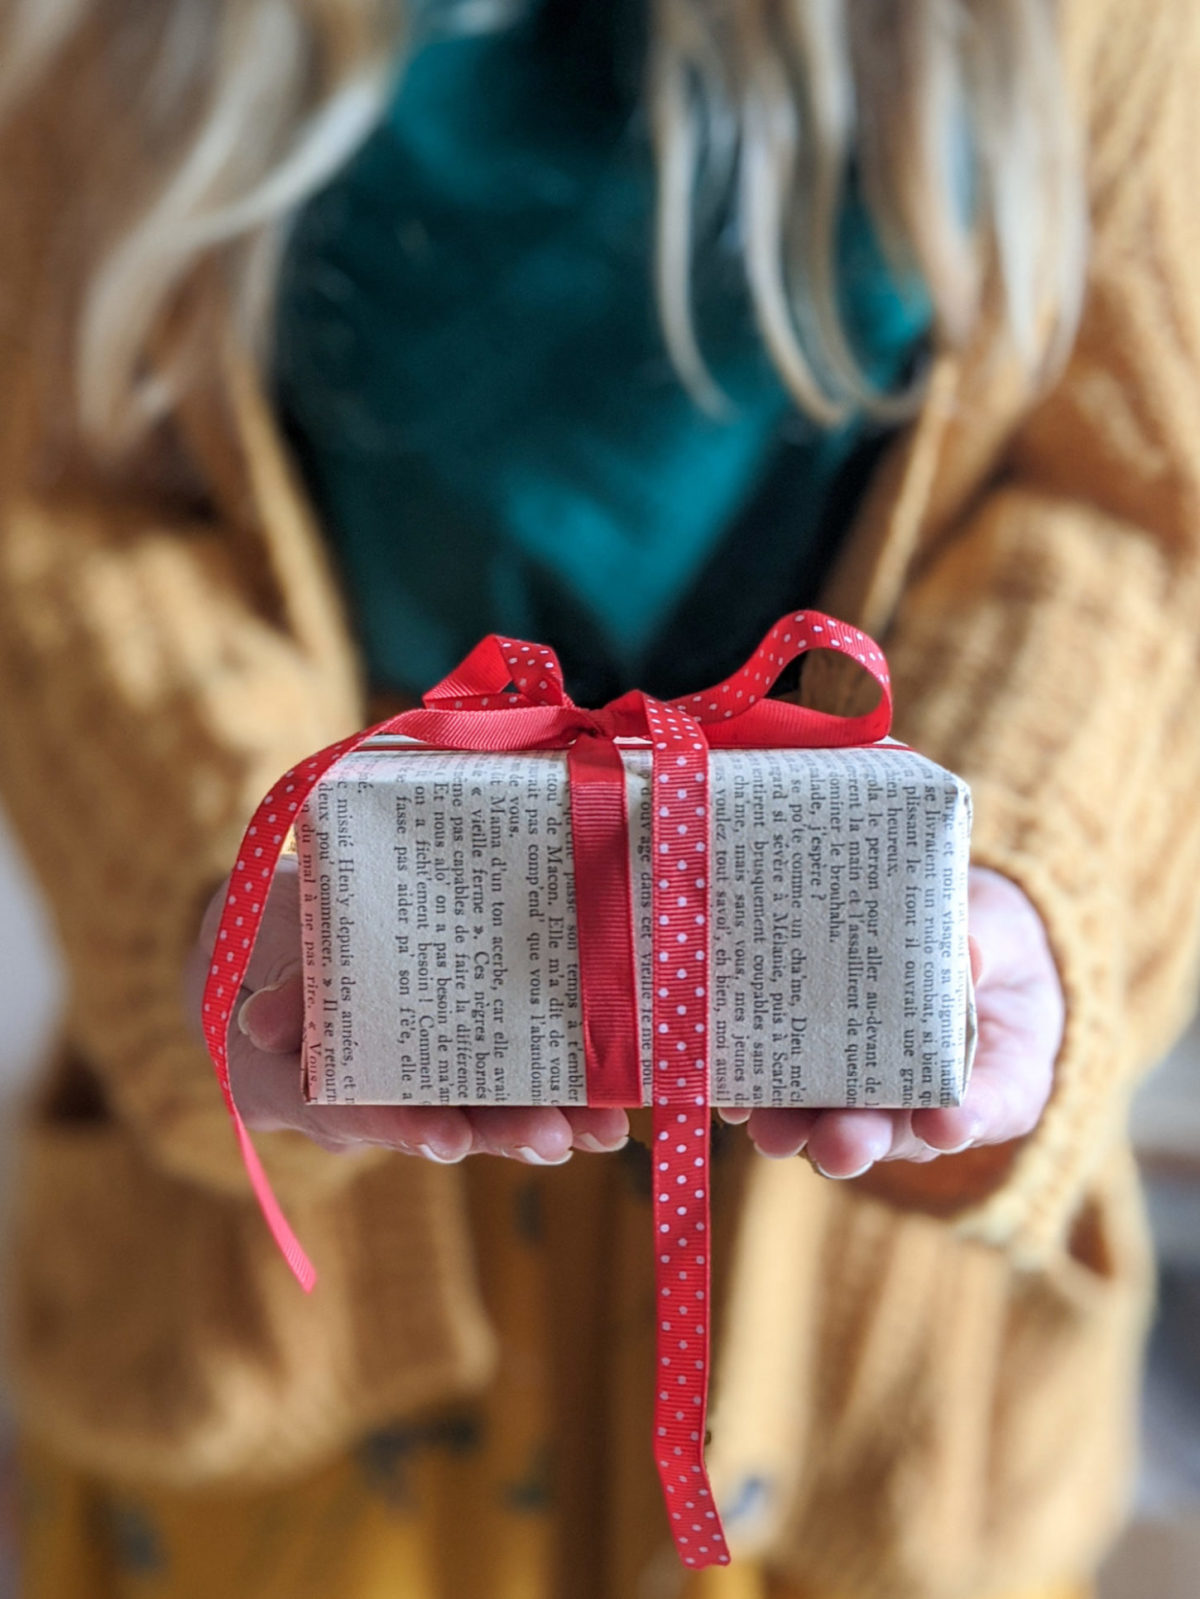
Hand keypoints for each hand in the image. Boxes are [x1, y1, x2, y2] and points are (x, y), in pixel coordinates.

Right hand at [186, 859, 628, 1164]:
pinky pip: (503, 1082)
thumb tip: (262, 1027)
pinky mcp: (456, 1066)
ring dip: (546, 1120)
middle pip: (434, 1127)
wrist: (276, 939)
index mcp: (288, 1083)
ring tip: (604, 1129)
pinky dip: (555, 1088)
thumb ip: (274, 980)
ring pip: (480, 1114)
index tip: (447, 1139)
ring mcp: (411, 1089)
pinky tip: (610, 1091)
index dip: (401, 1125)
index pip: (348, 1112)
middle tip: (553, 1139)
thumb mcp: (258, 938)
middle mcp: (360, 1103)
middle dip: (498, 1132)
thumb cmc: (268, 934)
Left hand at [719, 866, 1063, 1185]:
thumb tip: (970, 951)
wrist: (948, 935)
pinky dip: (757, 1092)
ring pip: (828, 1120)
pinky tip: (734, 1094)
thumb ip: (987, 951)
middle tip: (841, 1146)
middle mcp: (922, 1101)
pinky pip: (782, 1087)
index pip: (984, 1110)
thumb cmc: (989, 946)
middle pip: (891, 1132)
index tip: (949, 1124)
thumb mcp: (999, 940)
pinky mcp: (806, 1063)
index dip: (964, 1122)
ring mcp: (860, 1089)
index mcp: (994, 1078)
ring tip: (771, 1131)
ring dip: (796, 1128)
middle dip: (859, 1141)